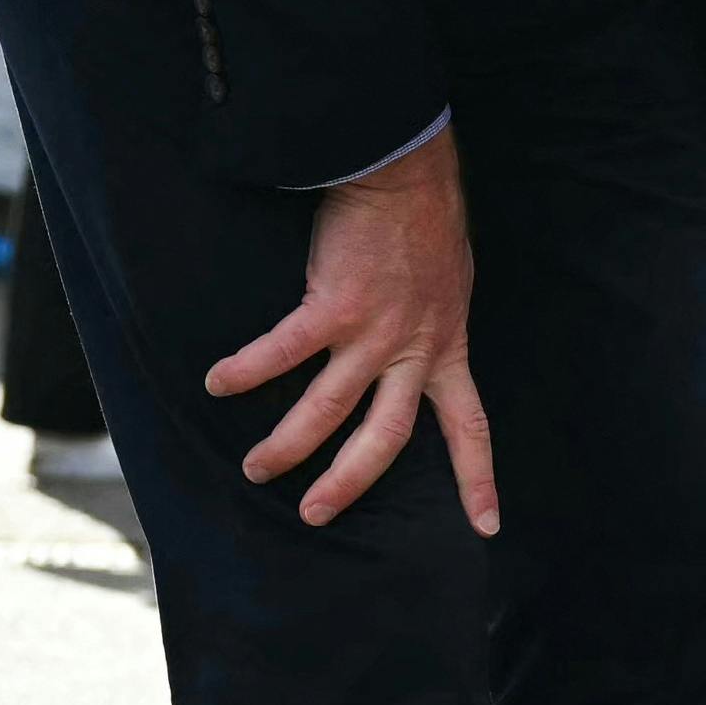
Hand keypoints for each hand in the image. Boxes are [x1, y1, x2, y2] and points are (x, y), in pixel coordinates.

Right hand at [204, 126, 499, 533]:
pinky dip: (247, 370)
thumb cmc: (426, 226)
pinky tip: (218, 384)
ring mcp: (374, 333)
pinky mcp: (334, 307)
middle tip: (315, 514)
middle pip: (385, 438)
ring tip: (257, 468)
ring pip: (329, 409)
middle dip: (348, 481)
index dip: (477, 478)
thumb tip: (414, 341)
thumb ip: (432, 325)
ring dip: (289, 444)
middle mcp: (414, 351)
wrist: (406, 177)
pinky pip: (283, 351)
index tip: (487, 527)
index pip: (470, 427)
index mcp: (447, 350)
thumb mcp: (450, 288)